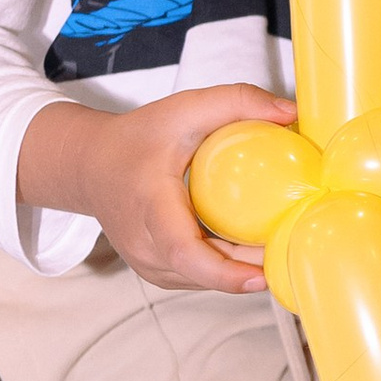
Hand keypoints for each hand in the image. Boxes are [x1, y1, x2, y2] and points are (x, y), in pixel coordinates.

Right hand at [16, 83, 290, 292]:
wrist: (89, 166)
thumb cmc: (137, 137)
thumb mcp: (185, 108)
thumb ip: (237, 101)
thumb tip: (291, 113)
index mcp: (150, 207)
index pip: (184, 252)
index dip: (224, 273)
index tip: (260, 276)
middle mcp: (145, 245)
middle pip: (205, 272)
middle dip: (251, 268)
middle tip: (291, 247)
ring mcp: (148, 265)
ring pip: (204, 279)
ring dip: (240, 269)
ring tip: (276, 245)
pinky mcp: (156, 272)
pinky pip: (198, 277)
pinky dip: (225, 267)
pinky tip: (250, 248)